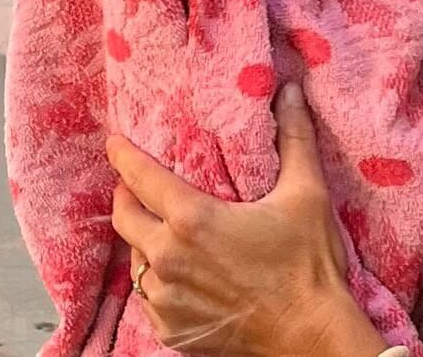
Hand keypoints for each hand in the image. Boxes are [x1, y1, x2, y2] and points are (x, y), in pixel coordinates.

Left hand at [107, 84, 386, 356]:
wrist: (308, 335)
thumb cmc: (307, 264)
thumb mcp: (306, 191)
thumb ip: (294, 136)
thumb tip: (289, 90)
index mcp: (193, 220)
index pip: (142, 179)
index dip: (124, 157)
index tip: (114, 142)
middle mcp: (168, 259)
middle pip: (124, 218)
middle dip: (125, 195)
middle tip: (135, 182)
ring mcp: (165, 300)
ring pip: (135, 260)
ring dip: (143, 239)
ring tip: (161, 226)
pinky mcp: (170, 330)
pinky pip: (149, 296)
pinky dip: (158, 277)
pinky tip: (179, 270)